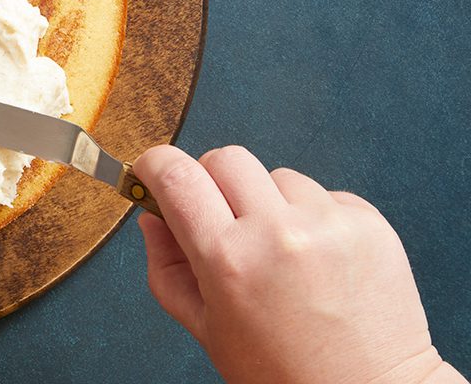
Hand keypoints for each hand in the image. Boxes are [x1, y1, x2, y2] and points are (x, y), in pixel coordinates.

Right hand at [135, 145, 465, 383]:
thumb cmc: (282, 372)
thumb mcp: (205, 327)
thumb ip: (166, 266)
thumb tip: (152, 215)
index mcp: (228, 259)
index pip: (176, 174)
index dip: (154, 165)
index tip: (152, 173)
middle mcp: (278, 231)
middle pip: (224, 159)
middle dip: (211, 182)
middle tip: (220, 219)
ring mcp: (328, 223)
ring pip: (276, 175)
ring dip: (268, 202)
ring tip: (281, 252)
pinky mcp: (369, 223)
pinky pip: (323, 193)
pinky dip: (312, 216)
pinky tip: (318, 258)